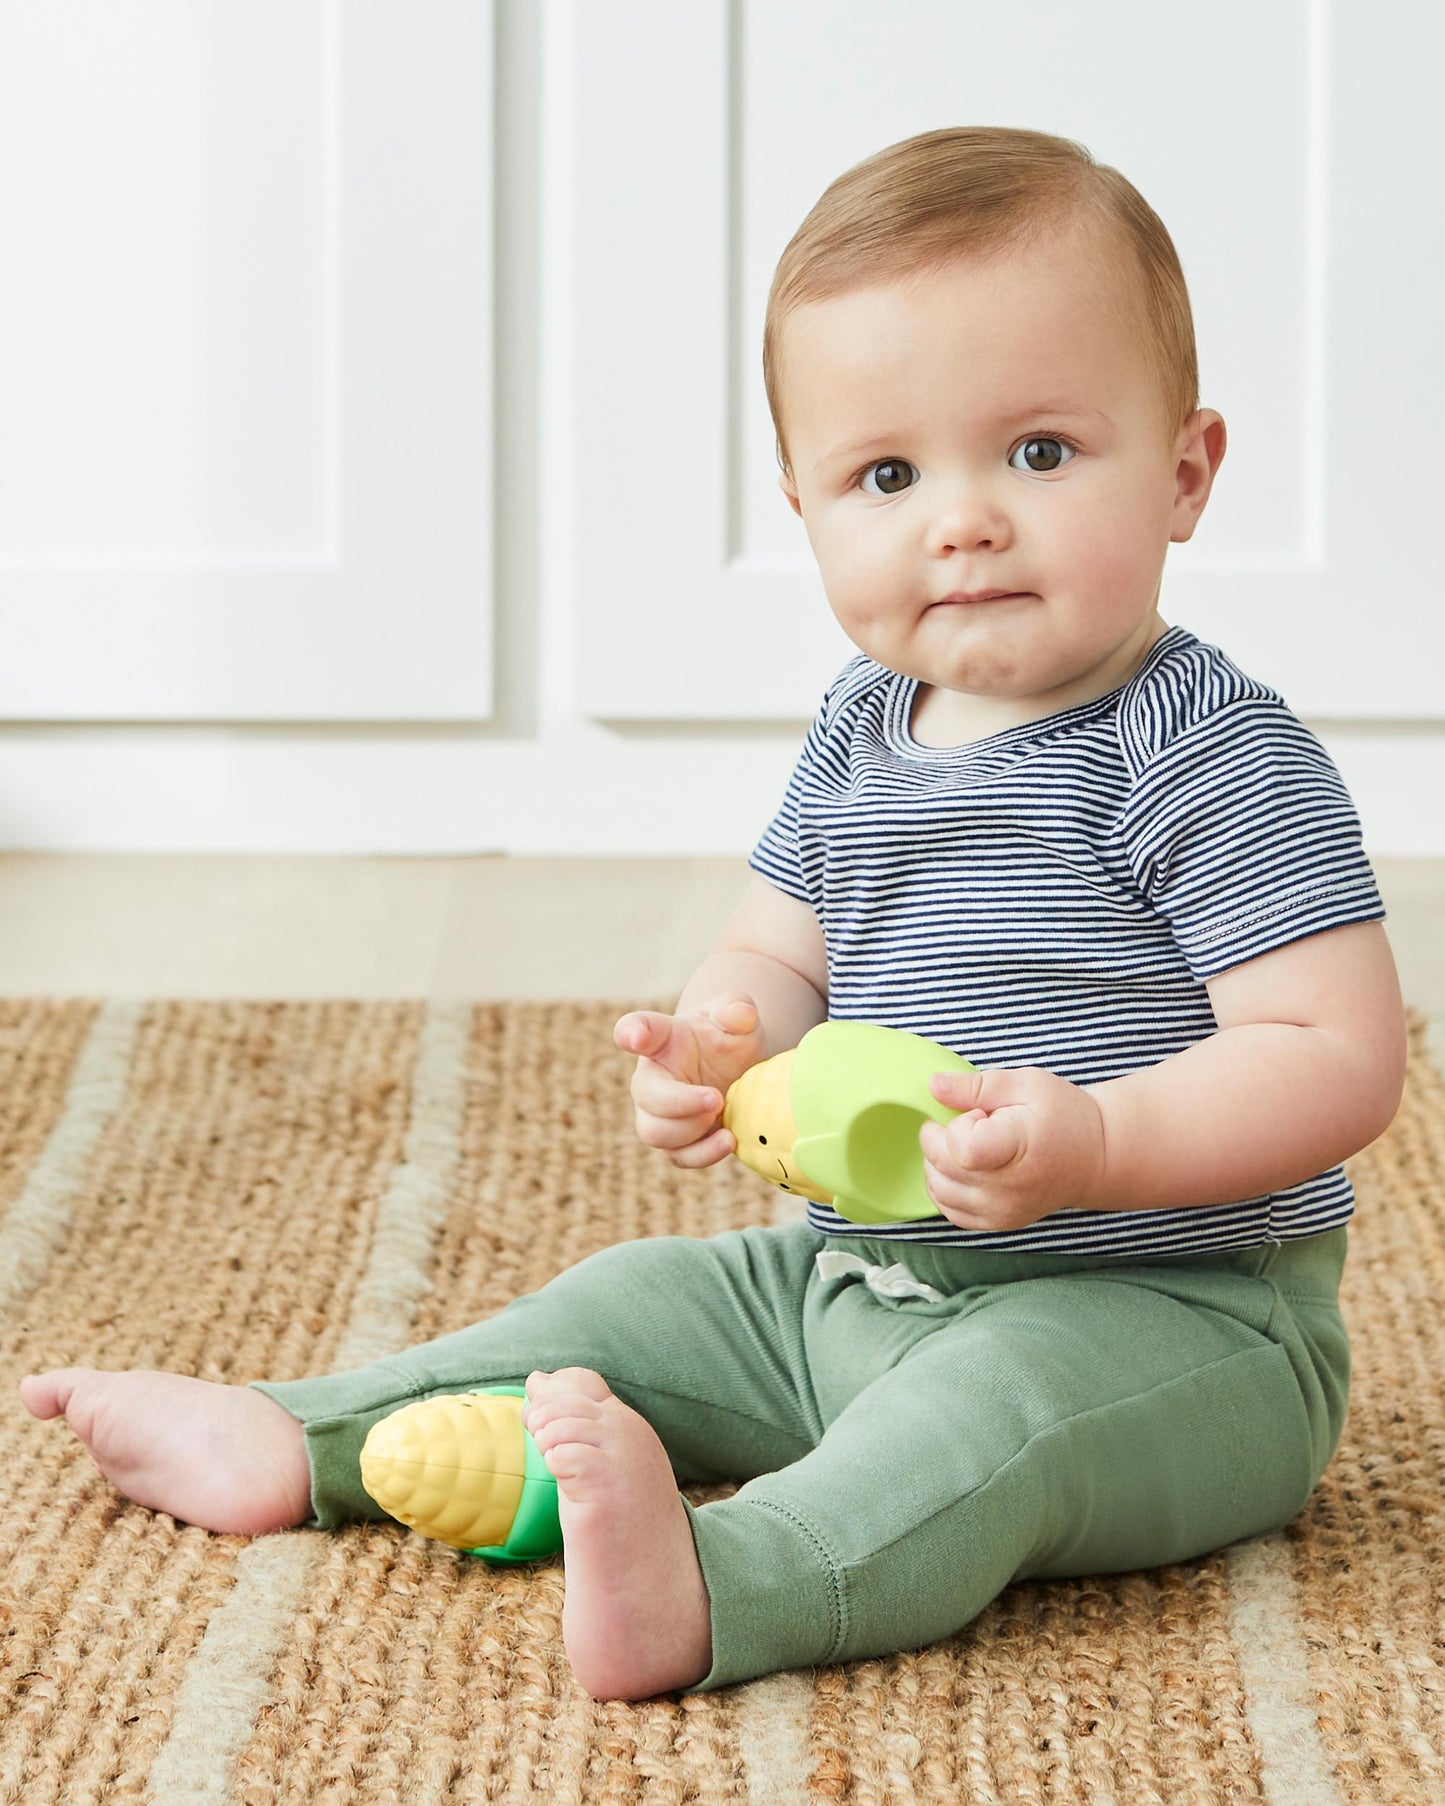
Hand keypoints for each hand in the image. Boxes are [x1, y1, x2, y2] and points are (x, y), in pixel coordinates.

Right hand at [613, 996, 767, 1169]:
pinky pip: (678, 1157)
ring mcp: (660, 1113)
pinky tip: (728, 1140)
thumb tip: (739, 1014)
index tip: (635, 1038)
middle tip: (715, 1098)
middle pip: (644, 1095)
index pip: (636, 1029)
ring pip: (655, 1133)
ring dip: (690, 1130)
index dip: (631, 1033)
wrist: (739, 1071)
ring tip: (722, 1114)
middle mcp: (653, 1077)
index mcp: (661, 1038)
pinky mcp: (679, 1142)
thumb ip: (737, 1008)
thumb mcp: (739, 1016)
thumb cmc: (730, 1038)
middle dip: (678, 1102)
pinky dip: (703, 1154)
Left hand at [918, 1066, 1107, 1232]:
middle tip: (973, 1122)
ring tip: (967, 1142)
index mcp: (1016, 1150)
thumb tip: (934, 1086)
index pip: (959, 1146)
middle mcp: (1006, 1190)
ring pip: (938, 1189)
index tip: (980, 1114)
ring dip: (937, 1161)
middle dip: (942, 1136)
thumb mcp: (1026, 1084)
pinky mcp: (997, 1223)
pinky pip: (950, 1210)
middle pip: (941, 1165)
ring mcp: (1001, 1212)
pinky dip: (944, 1186)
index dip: (958, 1124)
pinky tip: (961, 1166)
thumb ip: (976, 1086)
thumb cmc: (1064, 1115)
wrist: (1096, 1157)